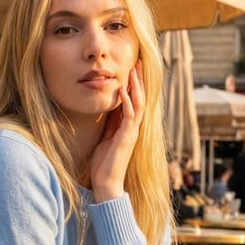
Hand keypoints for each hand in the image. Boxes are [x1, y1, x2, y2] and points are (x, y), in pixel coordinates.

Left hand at [89, 63, 144, 201]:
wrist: (106, 183)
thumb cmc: (104, 163)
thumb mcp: (105, 137)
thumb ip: (110, 123)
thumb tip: (110, 107)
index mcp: (128, 126)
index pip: (135, 100)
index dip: (135, 84)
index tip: (133, 67)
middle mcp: (134, 127)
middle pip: (141, 98)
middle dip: (139, 80)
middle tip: (138, 61)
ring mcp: (132, 132)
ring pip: (139, 104)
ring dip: (136, 87)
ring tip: (133, 70)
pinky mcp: (127, 138)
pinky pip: (129, 116)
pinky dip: (127, 102)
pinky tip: (122, 91)